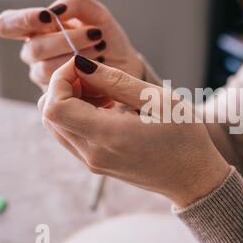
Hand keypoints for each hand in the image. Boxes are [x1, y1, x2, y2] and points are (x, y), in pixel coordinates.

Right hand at [0, 0, 144, 90]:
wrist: (126, 67)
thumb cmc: (107, 39)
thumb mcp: (96, 13)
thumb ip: (76, 1)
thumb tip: (55, 10)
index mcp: (36, 30)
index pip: (6, 25)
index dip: (22, 20)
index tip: (48, 18)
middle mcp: (34, 53)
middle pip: (34, 48)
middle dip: (68, 40)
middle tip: (96, 35)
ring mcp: (43, 77)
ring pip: (46, 69)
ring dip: (78, 58)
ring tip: (100, 51)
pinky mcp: (55, 97)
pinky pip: (60, 86)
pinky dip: (83, 75)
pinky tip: (98, 69)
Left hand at [38, 55, 229, 207]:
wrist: (192, 177)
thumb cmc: (184, 137)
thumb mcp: (158, 101)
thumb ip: (117, 82)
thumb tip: (82, 65)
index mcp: (108, 136)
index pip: (54, 107)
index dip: (60, 80)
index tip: (83, 66)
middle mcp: (93, 154)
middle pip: (49, 115)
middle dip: (64, 88)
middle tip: (97, 79)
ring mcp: (92, 163)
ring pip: (56, 126)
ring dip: (70, 102)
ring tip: (105, 94)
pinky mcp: (96, 165)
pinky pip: (70, 136)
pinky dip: (77, 116)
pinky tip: (106, 109)